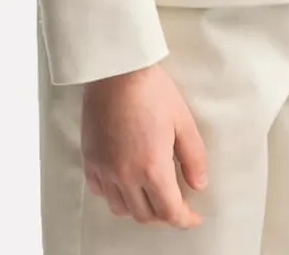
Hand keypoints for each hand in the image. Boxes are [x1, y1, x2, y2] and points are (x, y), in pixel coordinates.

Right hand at [80, 62, 207, 227]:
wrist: (116, 69)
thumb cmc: (151, 89)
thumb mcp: (182, 120)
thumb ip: (193, 157)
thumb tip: (198, 184)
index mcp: (151, 168)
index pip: (169, 212)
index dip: (185, 220)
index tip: (194, 216)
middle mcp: (125, 175)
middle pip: (145, 215)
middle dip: (164, 214)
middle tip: (176, 202)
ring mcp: (104, 168)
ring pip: (121, 208)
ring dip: (139, 207)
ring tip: (150, 193)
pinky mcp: (90, 158)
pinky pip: (100, 191)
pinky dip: (115, 194)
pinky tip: (124, 180)